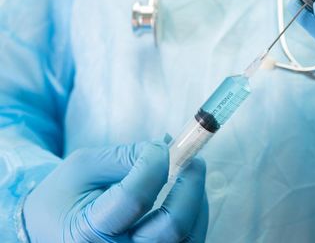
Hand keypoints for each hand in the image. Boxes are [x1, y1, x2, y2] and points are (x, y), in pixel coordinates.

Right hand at [23, 142, 207, 242]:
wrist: (52, 228)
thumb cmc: (66, 195)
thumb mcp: (83, 167)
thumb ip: (125, 156)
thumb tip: (169, 147)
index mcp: (87, 234)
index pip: (134, 198)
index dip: (155, 165)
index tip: (162, 146)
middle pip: (172, 226)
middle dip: (190, 185)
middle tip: (192, 158)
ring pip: (189, 237)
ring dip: (198, 199)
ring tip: (191, 172)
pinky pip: (191, 241)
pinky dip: (197, 214)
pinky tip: (188, 193)